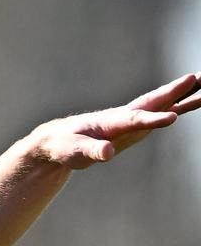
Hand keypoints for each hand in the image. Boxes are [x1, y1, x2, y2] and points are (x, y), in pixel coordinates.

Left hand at [31, 72, 200, 169]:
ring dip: (186, 94)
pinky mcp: (135, 126)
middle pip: (156, 102)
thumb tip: (107, 153)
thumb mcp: (75, 152)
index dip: (153, 119)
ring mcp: (133, 119)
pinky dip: (179, 106)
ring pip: (163, 104)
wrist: (59, 140)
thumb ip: (92, 151)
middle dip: (177, 92)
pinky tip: (195, 101)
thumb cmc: (65, 145)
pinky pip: (162, 114)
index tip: (172, 118)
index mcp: (111, 122)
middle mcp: (125, 116)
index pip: (135, 119)